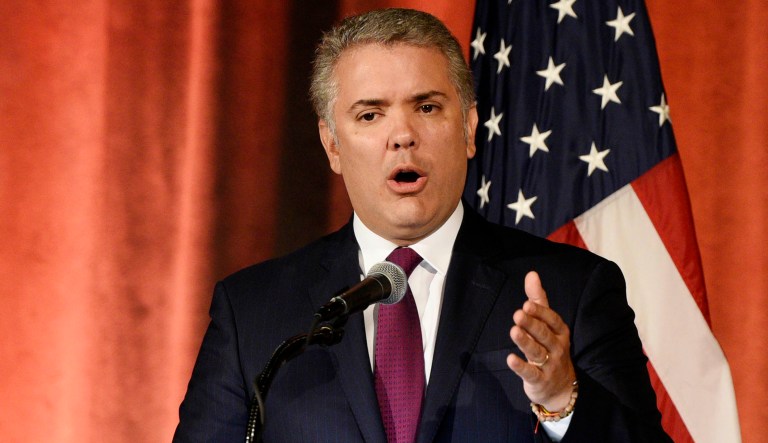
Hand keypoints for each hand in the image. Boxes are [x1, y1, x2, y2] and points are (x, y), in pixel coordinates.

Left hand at [507, 271, 575, 410]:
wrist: (561, 387)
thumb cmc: (550, 347)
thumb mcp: (547, 324)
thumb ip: (538, 299)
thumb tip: (531, 274)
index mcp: (559, 331)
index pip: (552, 319)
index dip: (540, 312)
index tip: (527, 303)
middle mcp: (557, 347)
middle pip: (543, 334)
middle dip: (532, 324)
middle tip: (518, 314)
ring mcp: (550, 364)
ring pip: (537, 351)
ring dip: (525, 341)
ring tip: (514, 331)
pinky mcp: (540, 380)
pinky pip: (530, 373)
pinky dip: (521, 366)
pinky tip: (510, 359)